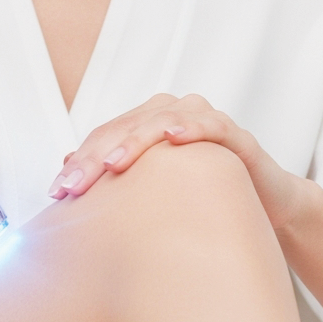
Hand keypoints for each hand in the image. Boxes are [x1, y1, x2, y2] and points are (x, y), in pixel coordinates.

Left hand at [49, 93, 309, 230]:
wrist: (266, 209)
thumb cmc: (201, 197)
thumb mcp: (151, 190)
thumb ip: (112, 173)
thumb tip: (64, 166)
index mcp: (146, 123)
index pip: (104, 137)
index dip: (79, 161)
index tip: (56, 192)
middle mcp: (171, 113)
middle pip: (125, 128)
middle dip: (96, 157)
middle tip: (74, 186)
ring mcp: (203, 120)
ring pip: (161, 120)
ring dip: (136, 139)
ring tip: (113, 162)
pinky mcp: (236, 137)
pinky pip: (213, 125)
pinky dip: (192, 127)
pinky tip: (174, 136)